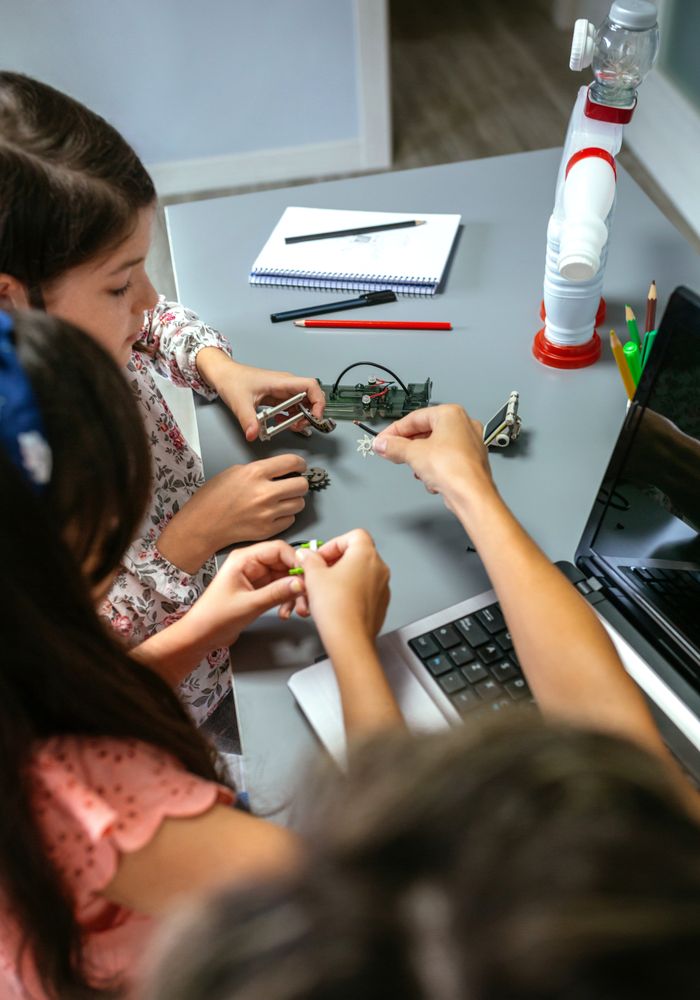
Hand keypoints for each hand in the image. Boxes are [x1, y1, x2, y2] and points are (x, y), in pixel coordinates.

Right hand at [158, 455, 308, 572]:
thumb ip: (260, 470)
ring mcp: (268, 513)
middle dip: (299, 482)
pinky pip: (291, 519)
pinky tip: (274, 513)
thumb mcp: (234, 472)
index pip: (292, 463)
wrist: (202, 525)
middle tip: (293, 484)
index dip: (300, 464)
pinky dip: (286, 516)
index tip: (299, 467)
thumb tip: (279, 471)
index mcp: (256, 473)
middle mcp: (264, 493)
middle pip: (302, 485)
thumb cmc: (213, 498)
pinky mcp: (268, 529)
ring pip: (300, 504)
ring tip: (282, 500)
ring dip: (294, 500)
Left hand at [178, 540, 305, 653]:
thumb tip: (300, 583)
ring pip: (285, 579)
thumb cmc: (213, 617)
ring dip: (294, 593)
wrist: (201, 636)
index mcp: (244, 559)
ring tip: (298, 609)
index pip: (278, 549)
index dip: (296, 561)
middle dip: (298, 580)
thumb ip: (277, 592)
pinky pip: (281, 590)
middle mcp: (251, 565)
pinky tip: (285, 612)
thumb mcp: (249, 604)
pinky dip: (287, 600)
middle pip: (285, 564)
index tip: (309, 575)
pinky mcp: (259, 591)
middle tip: (307, 595)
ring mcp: (256, 578)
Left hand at [198, 352, 325, 441]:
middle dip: (309, 414)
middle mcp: (285, 385)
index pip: (311, 386)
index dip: (318, 402)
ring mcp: (282, 391)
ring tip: (290, 427)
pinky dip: (291, 417)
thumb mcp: (240, 402)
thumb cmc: (232, 379)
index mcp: (281, 382)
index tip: (314, 417)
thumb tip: (253, 434)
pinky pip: (291, 408)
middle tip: (300, 426)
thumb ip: (248, 420)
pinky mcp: (277, 397)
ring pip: (302, 404)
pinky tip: (281, 423)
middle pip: (310, 398)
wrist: (223, 374)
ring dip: (300, 418)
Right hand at [295, 529, 389, 646]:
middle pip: (357, 554)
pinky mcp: (380, 603)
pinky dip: (351, 592)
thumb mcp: (313, 576)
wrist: (349, 638)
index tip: (320, 557)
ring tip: (325, 589)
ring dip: (342, 577)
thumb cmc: (337, 608)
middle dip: (336, 561)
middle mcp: (379, 568)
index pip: (353, 535)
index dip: (333, 544)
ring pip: (360, 573)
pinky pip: (364, 590)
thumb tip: (306, 555)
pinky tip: (335, 602)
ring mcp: (382, 586)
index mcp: (366, 554)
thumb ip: (309, 560)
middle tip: (319, 572)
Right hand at [373, 404, 495, 510]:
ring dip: (421, 459)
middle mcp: (464, 425)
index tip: (383, 440)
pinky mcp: (470, 462)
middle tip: (391, 452)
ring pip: (435, 447)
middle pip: (425, 432)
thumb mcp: (413, 454)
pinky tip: (430, 479)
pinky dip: (435, 468)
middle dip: (407, 446)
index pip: (415, 418)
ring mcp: (469, 444)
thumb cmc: (454, 469)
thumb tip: (382, 444)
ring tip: (414, 468)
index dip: (395, 430)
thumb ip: (394, 447)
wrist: (472, 495)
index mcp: (451, 414)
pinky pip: (445, 460)